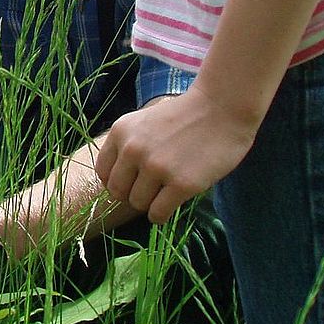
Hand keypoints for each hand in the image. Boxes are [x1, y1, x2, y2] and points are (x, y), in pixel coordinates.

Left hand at [95, 83, 259, 223]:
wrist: (220, 109)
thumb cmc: (183, 116)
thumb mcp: (144, 122)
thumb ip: (128, 145)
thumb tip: (116, 181)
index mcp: (121, 132)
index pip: (102, 172)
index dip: (116, 182)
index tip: (131, 183)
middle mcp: (133, 150)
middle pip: (118, 192)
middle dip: (132, 195)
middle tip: (149, 191)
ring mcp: (156, 167)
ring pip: (138, 204)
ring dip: (150, 204)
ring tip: (164, 194)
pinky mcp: (181, 184)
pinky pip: (158, 213)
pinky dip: (162, 214)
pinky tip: (171, 203)